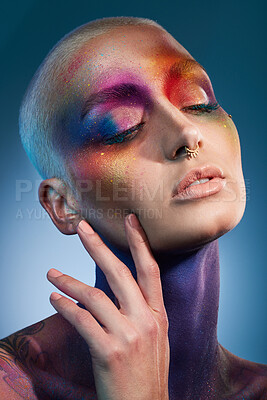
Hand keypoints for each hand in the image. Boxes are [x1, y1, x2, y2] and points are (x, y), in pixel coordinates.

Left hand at [47, 214, 169, 399]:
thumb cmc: (147, 373)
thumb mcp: (155, 337)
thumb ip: (142, 311)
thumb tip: (118, 290)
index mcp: (158, 314)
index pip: (150, 269)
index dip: (140, 242)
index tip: (129, 219)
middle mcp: (145, 320)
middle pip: (119, 272)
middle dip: (98, 246)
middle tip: (81, 229)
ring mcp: (128, 335)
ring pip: (94, 296)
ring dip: (68, 282)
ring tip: (52, 274)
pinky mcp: (109, 352)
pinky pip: (81, 320)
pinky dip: (64, 307)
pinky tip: (54, 300)